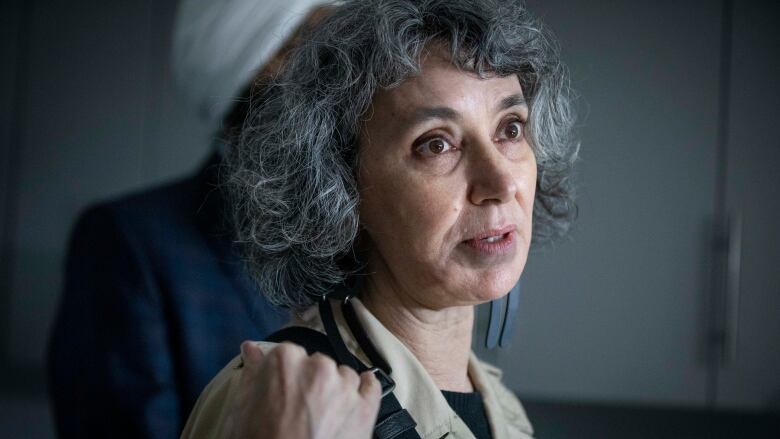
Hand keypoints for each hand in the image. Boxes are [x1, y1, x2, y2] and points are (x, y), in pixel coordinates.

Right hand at [223, 341, 381, 438]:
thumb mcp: (240, 411)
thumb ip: (250, 374)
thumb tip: (251, 349)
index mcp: (285, 361)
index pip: (288, 354)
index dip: (285, 376)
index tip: (282, 392)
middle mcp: (318, 367)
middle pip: (317, 364)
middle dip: (310, 383)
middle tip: (298, 412)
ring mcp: (345, 387)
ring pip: (343, 375)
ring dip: (335, 390)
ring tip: (321, 419)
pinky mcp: (365, 408)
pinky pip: (371, 386)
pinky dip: (363, 391)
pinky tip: (351, 405)